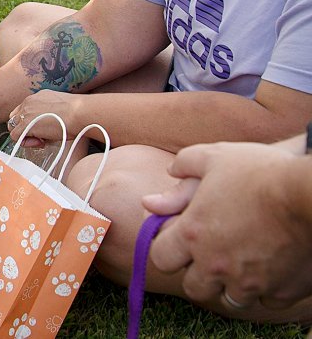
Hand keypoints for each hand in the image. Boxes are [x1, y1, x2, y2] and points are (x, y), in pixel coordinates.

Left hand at [6, 90, 83, 144]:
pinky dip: (25, 142)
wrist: (79, 112)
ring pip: (13, 126)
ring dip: (25, 135)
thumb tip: (49, 126)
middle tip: (41, 136)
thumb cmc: (77, 113)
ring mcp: (25, 112)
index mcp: (37, 97)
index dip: (30, 121)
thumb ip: (49, 114)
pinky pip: (15, 136)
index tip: (43, 129)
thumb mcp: (60, 108)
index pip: (24, 109)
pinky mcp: (25, 124)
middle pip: (15, 117)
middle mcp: (29, 102)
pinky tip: (40, 142)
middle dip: (24, 128)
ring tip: (41, 140)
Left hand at [143, 141, 311, 308]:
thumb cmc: (260, 172)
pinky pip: (267, 301)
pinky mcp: (281, 292)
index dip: (168, 249)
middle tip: (212, 255)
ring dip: (231, 285)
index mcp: (193, 234)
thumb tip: (170, 171)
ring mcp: (250, 283)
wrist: (309, 195)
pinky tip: (270, 269)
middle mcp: (216, 265)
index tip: (180, 240)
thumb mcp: (216, 157)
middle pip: (194, 288)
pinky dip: (266, 290)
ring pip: (230, 299)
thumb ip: (186, 164)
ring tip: (242, 262)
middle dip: (199, 274)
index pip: (161, 258)